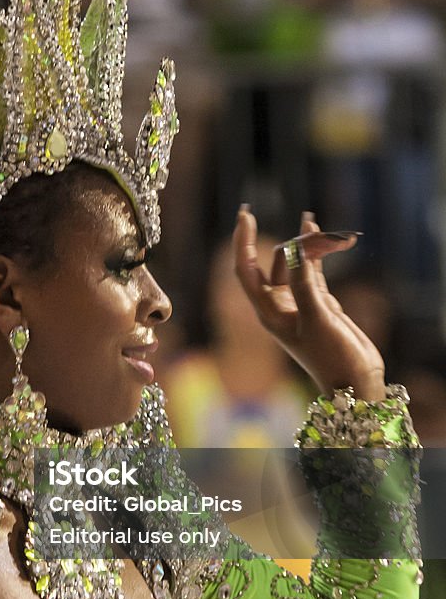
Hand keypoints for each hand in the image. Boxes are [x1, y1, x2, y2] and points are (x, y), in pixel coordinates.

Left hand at [233, 207, 386, 400]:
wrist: (355, 383)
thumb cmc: (332, 358)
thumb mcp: (317, 319)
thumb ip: (304, 284)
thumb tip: (294, 249)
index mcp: (267, 312)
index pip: (245, 270)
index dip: (243, 242)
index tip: (246, 214)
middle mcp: (278, 305)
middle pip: (275, 262)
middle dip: (293, 242)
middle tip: (313, 226)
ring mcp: (298, 303)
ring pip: (297, 264)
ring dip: (311, 247)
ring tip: (334, 235)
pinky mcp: (319, 303)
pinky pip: (312, 270)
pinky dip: (317, 253)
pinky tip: (322, 234)